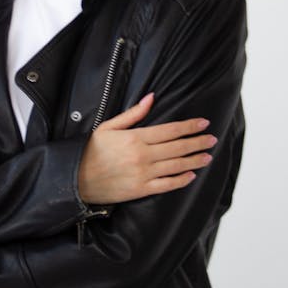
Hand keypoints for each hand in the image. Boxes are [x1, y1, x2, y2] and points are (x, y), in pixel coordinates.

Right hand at [78, 92, 216, 204]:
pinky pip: (166, 185)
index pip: (171, 130)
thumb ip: (133, 114)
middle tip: (212, 139)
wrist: (75, 178)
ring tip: (207, 156)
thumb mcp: (109, 126)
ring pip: (176, 166)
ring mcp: (143, 174)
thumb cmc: (90, 150)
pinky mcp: (140, 190)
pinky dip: (180, 180)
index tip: (204, 124)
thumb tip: (151, 98)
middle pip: (177, 147)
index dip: (189, 126)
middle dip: (197, 142)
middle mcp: (142, 155)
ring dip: (194, 160)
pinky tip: (191, 175)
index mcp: (136, 137)